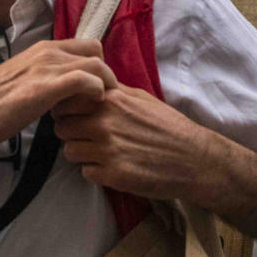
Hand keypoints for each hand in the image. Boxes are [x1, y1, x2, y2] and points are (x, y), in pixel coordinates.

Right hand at [0, 38, 116, 154]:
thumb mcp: (23, 81)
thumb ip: (43, 78)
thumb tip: (61, 91)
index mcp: (42, 49)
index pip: (86, 46)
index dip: (96, 67)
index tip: (93, 89)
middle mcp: (47, 51)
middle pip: (96, 50)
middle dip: (104, 74)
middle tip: (96, 99)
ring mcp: (47, 67)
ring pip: (96, 64)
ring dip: (103, 86)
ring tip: (93, 108)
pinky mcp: (47, 86)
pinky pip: (88, 81)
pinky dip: (95, 95)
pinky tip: (84, 110)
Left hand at [53, 84, 213, 203]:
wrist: (194, 160)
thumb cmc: (170, 127)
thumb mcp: (142, 98)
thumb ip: (114, 91)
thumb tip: (91, 81)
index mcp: (111, 100)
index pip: (65, 102)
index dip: (67, 110)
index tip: (76, 116)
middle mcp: (105, 122)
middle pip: (62, 127)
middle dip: (71, 133)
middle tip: (87, 138)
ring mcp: (107, 149)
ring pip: (70, 151)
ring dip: (81, 154)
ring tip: (100, 154)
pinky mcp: (112, 174)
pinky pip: (86, 173)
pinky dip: (95, 172)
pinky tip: (111, 168)